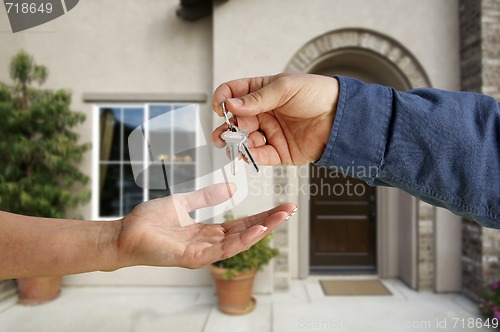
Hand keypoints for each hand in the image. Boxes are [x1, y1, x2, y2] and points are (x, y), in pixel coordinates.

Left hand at [116, 183, 295, 268]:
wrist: (125, 233)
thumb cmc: (149, 221)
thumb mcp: (184, 202)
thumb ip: (208, 197)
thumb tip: (233, 188)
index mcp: (207, 232)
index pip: (241, 223)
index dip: (261, 214)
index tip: (280, 205)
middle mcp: (209, 244)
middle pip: (245, 231)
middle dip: (269, 221)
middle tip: (290, 209)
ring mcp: (203, 253)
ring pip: (239, 241)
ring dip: (261, 229)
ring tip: (281, 217)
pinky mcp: (193, 258)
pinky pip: (222, 249)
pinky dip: (241, 240)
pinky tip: (257, 229)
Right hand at [212, 73, 338, 164]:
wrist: (341, 116)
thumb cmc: (317, 94)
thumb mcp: (285, 87)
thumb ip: (257, 98)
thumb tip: (231, 105)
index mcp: (263, 92)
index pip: (234, 94)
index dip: (223, 99)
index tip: (220, 107)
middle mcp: (263, 113)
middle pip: (236, 121)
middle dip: (226, 128)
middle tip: (223, 133)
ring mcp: (270, 132)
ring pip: (245, 140)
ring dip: (237, 143)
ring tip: (235, 144)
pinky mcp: (279, 151)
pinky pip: (260, 156)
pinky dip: (251, 157)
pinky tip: (247, 154)